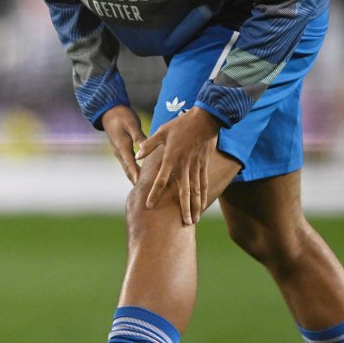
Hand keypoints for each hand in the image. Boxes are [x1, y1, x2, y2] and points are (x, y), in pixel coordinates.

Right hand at [100, 105, 145, 185]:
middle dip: (136, 181)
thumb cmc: (122, 115)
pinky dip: (133, 171)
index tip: (142, 186)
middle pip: (128, 170)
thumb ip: (139, 137)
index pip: (130, 164)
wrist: (109, 111)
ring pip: (127, 168)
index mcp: (122, 146)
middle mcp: (119, 152)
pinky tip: (140, 175)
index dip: (136, 175)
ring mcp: (119, 152)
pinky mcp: (121, 150)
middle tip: (145, 192)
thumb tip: (145, 149)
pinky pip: (128, 164)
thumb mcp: (132, 124)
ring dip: (134, 178)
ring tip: (144, 189)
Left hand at [135, 106, 220, 224]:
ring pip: (195, 191)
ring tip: (194, 220)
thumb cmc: (181, 124)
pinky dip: (203, 195)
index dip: (154, 193)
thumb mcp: (162, 131)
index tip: (149, 206)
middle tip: (184, 223)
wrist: (205, 119)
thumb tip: (137, 155)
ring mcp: (196, 166)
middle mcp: (184, 166)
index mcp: (170, 158)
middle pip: (183, 191)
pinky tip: (203, 205)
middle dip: (184, 208)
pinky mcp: (204, 165)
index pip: (161, 180)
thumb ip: (150, 145)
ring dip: (195, 206)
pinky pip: (203, 183)